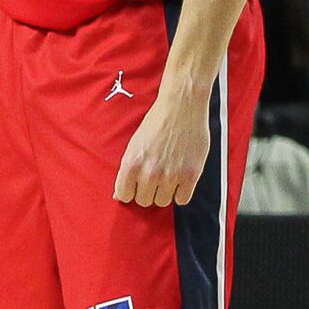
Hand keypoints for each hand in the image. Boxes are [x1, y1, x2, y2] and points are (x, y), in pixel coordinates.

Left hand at [114, 82, 210, 207]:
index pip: (124, 195)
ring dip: (165, 192)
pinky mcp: (190, 175)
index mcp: (132, 163)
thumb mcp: (134, 144)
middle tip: (156, 177)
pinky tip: (181, 179)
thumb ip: (127, 170)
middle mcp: (150, 172)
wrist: (182, 106)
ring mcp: (171, 175)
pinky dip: (182, 192)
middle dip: (148, 191)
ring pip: (163, 202)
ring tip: (169, 175)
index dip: (131, 190)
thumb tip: (118, 195)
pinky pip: (182, 200)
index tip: (137, 185)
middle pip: (144, 201)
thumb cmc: (157, 122)